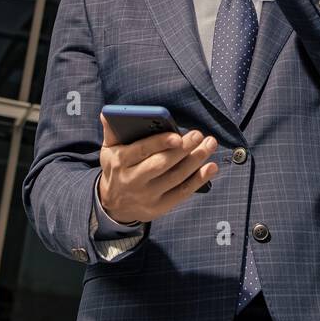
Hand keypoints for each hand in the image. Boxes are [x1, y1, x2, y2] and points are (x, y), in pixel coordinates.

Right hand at [97, 113, 217, 222]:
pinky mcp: (160, 207)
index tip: (178, 135)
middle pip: (161, 165)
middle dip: (183, 150)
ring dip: (196, 161)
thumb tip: (108, 113)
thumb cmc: (116, 169)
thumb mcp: (108, 151)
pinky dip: (199, 180)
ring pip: (175, 177)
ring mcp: (147, 196)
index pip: (141, 151)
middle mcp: (133, 180)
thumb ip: (112, 131)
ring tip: (209, 145)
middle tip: (199, 135)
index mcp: (120, 162)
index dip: (160, 143)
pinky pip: (182, 193)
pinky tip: (211, 167)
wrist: (114, 205)